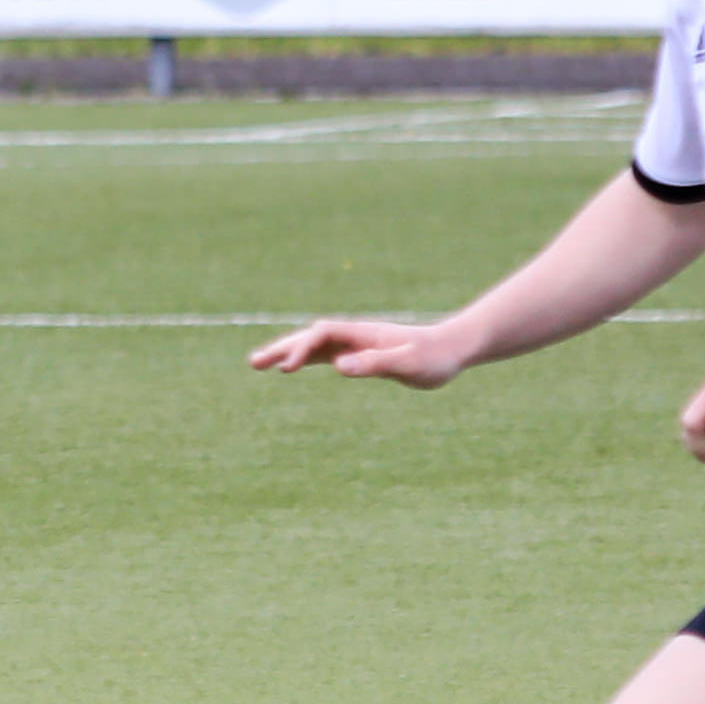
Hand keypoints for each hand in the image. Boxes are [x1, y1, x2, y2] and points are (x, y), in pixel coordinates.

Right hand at [247, 317, 465, 387]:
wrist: (452, 348)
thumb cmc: (434, 357)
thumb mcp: (408, 363)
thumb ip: (376, 363)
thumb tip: (340, 365)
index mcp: (363, 334)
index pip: (322, 336)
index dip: (301, 349)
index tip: (286, 369)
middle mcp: (354, 336)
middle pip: (309, 338)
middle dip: (281, 349)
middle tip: (253, 364)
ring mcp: (355, 345)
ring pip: (313, 346)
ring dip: (286, 353)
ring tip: (258, 365)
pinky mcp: (360, 355)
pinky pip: (324, 355)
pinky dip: (304, 359)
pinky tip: (290, 367)